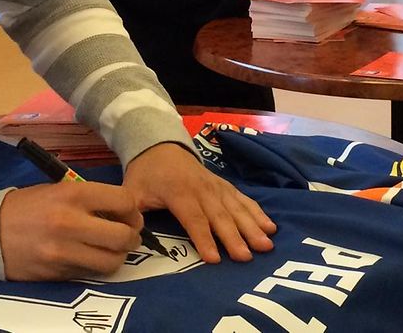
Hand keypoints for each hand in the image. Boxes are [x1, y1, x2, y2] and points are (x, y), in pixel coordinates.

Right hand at [0, 180, 142, 279]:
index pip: (124, 201)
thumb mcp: (58, 189)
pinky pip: (90, 272)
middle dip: (133, 237)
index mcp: (73, 194)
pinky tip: (89, 257)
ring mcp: (64, 251)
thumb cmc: (27, 206)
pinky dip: (96, 267)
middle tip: (128, 235)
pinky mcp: (57, 272)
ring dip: (117, 257)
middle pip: (123, 236)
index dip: (133, 210)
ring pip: (111, 262)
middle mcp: (71, 222)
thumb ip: (90, 199)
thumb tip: (122, 213)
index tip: (129, 215)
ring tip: (111, 250)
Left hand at [122, 142, 275, 262]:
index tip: (214, 259)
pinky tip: (270, 225)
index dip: (204, 239)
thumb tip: (133, 235)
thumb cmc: (146, 174)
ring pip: (236, 208)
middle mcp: (202, 189)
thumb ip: (133, 213)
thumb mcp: (132, 192)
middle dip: (234, 237)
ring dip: (252, 226)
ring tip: (266, 244)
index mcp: (178, 192)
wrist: (160, 144)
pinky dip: (257, 212)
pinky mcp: (224, 185)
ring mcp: (216, 186)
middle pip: (220, 216)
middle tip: (247, 257)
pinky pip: (243, 199)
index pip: (193, 218)